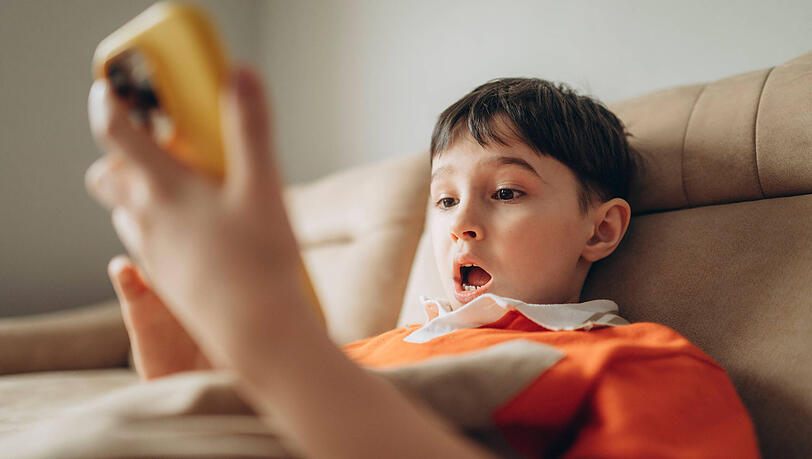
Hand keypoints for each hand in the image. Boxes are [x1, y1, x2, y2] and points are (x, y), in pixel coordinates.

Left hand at [85, 67, 314, 365]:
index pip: (117, 135)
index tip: (115, 91)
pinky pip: (145, 241)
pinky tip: (197, 228)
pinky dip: (157, 222)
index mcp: (164, 190)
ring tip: (182, 184)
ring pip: (126, 212)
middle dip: (123, 156)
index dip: (110, 106)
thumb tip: (242, 75)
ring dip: (141, 191)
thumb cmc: (260, 260)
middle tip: (159, 143)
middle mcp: (147, 220)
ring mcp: (153, 252)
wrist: (255, 330)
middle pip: (108, 177)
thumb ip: (250, 128)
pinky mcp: (165, 277)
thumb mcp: (263, 185)